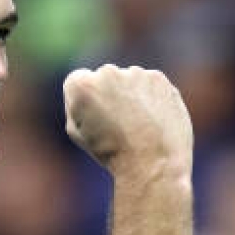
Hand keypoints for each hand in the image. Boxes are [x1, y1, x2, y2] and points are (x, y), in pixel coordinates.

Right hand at [63, 65, 192, 177]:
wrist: (152, 162)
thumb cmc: (110, 151)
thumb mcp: (77, 131)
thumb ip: (77, 103)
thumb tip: (87, 90)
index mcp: (81, 85)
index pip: (78, 81)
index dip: (85, 102)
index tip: (95, 119)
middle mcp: (107, 72)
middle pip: (104, 77)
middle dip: (109, 94)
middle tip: (118, 124)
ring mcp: (135, 73)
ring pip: (128, 80)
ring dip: (130, 95)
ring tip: (138, 125)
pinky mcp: (157, 78)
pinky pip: (149, 84)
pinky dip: (151, 97)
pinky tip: (152, 120)